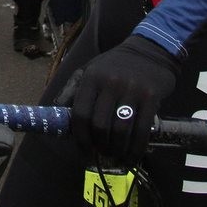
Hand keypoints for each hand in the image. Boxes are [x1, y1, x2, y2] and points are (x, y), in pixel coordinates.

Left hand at [62, 35, 178, 164]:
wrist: (150, 49)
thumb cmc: (115, 64)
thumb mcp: (90, 69)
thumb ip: (73, 89)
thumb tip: (56, 112)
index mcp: (91, 77)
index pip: (80, 113)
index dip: (80, 137)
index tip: (83, 150)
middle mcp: (110, 83)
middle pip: (100, 125)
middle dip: (99, 146)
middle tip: (102, 154)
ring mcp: (132, 90)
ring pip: (120, 131)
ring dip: (117, 150)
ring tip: (116, 156)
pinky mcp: (151, 97)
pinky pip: (142, 130)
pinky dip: (136, 148)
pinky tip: (133, 156)